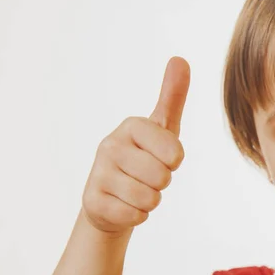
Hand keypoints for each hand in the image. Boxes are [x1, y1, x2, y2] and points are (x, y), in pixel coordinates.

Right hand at [82, 57, 189, 233]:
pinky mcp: (93, 201)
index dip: (174, 163)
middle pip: (162, 178)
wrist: (111, 197)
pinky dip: (137, 216)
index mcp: (132, 126)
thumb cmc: (144, 159)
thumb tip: (181, 59)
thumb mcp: (162, 130)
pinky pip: (136, 216)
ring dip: (150, 201)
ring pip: (149, 199)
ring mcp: (99, 173)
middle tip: (147, 177)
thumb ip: (172, 98)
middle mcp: (110, 145)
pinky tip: (125, 205)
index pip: (175, 153)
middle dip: (161, 184)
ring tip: (136, 190)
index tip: (162, 158)